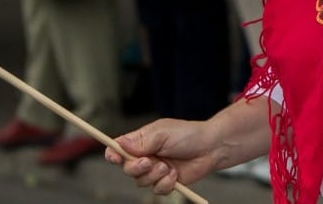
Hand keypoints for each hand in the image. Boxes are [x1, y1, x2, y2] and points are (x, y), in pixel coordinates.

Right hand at [105, 118, 221, 194]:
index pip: (118, 149)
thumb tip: (119, 144)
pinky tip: (175, 174)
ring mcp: (154, 171)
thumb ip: (140, 140)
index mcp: (140, 141)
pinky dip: (165, 183)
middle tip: (149, 161)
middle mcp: (145, 157)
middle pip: (126, 169)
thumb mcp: (162, 132)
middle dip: (136, 167)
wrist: (210, 148)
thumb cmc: (187, 135)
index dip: (113, 154)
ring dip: (154, 175)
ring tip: (168, 166)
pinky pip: (156, 190)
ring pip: (141, 182)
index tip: (115, 157)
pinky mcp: (165, 182)